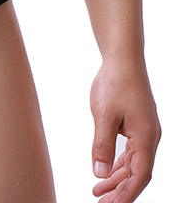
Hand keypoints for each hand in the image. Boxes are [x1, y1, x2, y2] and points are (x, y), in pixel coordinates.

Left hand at [90, 57, 159, 202]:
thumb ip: (102, 145)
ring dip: (117, 178)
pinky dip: (119, 163)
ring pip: (133, 163)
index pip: (140, 175)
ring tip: (98, 192)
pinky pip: (131, 151)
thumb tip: (99, 173)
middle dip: (120, 190)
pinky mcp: (138, 125)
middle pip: (138, 173)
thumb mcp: (103, 115)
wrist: (123, 60)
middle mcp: (150, 137)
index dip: (128, 193)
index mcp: (146, 137)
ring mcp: (145, 131)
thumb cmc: (114, 83)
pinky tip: (106, 171)